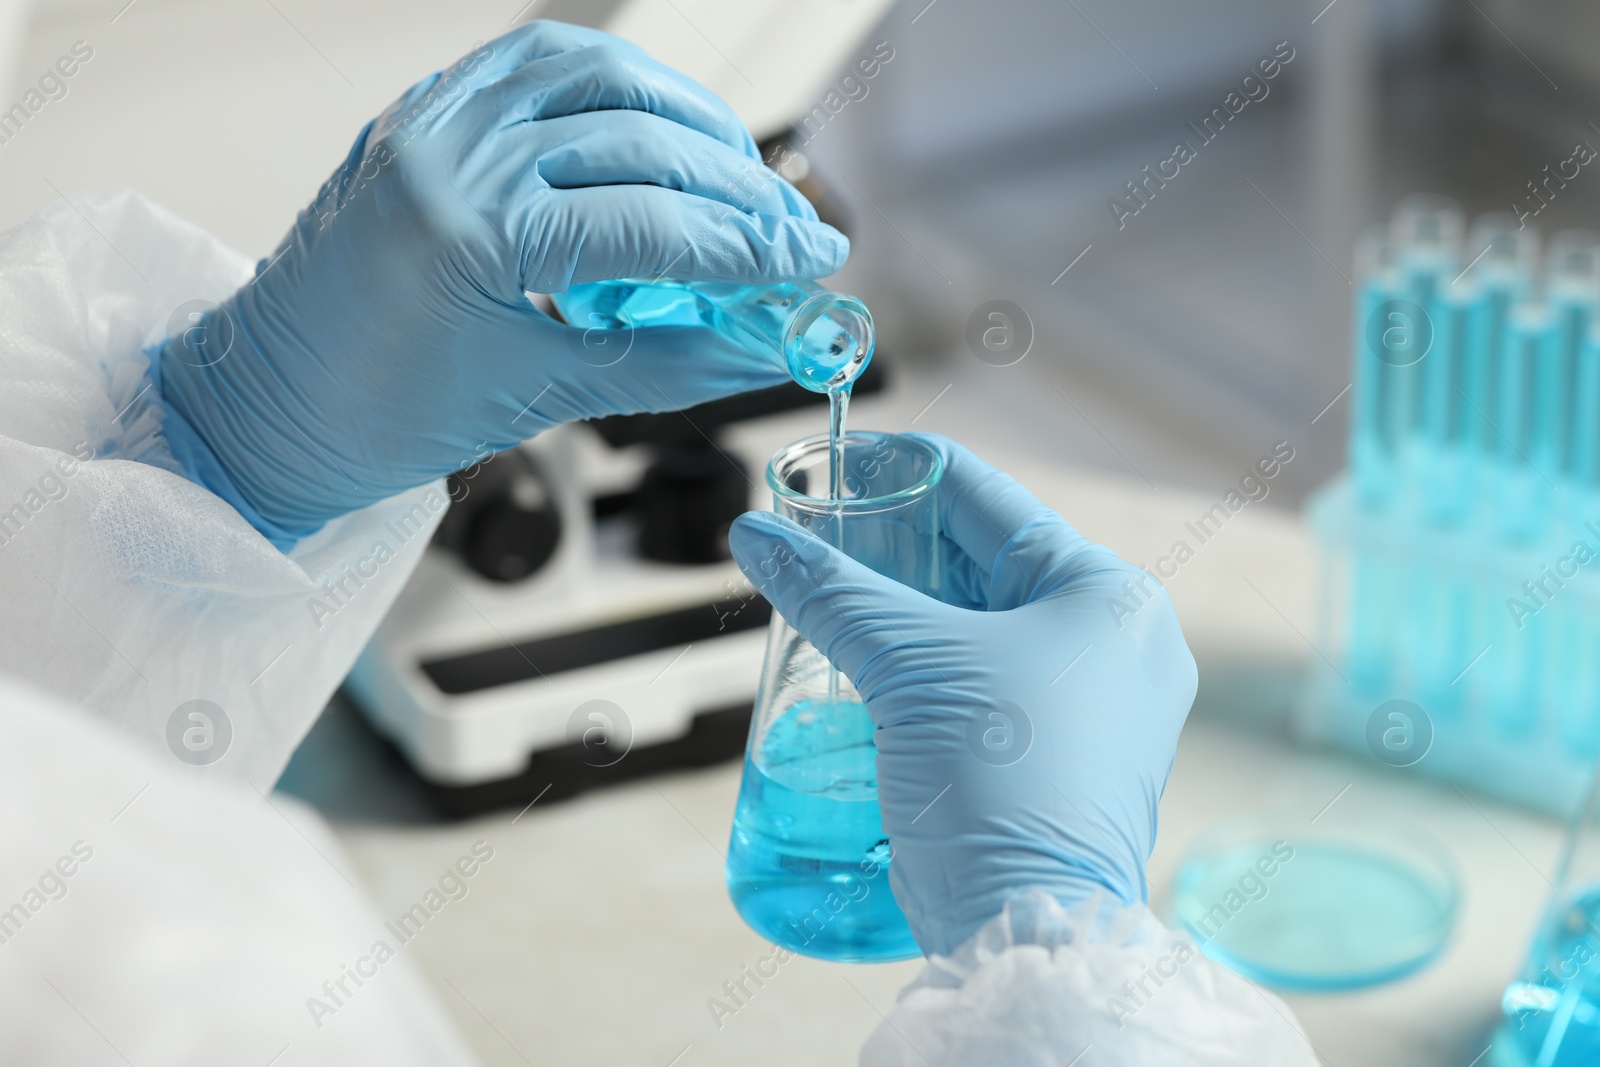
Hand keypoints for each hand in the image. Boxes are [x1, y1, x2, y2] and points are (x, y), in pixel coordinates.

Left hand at [152, 21, 844, 544]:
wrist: (270, 403)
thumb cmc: (380, 417)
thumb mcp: (538, 398)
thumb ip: (667, 364)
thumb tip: (768, 345)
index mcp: (467, 233)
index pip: (650, 224)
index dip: (748, 246)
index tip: (812, 262)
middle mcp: (448, 151)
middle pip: (637, 139)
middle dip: (737, 187)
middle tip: (793, 229)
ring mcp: (431, 119)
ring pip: (596, 73)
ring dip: (684, 115)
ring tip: (737, 173)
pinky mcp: (425, 111)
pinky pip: (536, 62)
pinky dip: (612, 84)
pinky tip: (656, 124)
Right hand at [726, 435, 1197, 956]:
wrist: (1025, 928)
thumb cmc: (996, 782)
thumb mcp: (906, 665)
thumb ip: (829, 591)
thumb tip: (756, 538)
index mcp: (1105, 597)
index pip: (988, 501)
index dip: (905, 470)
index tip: (840, 455)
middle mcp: (1115, 644)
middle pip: (982, 565)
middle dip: (894, 549)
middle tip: (817, 531)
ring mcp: (1094, 709)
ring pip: (978, 630)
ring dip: (902, 613)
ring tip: (828, 592)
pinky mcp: (1060, 762)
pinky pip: (982, 687)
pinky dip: (923, 670)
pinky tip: (861, 666)